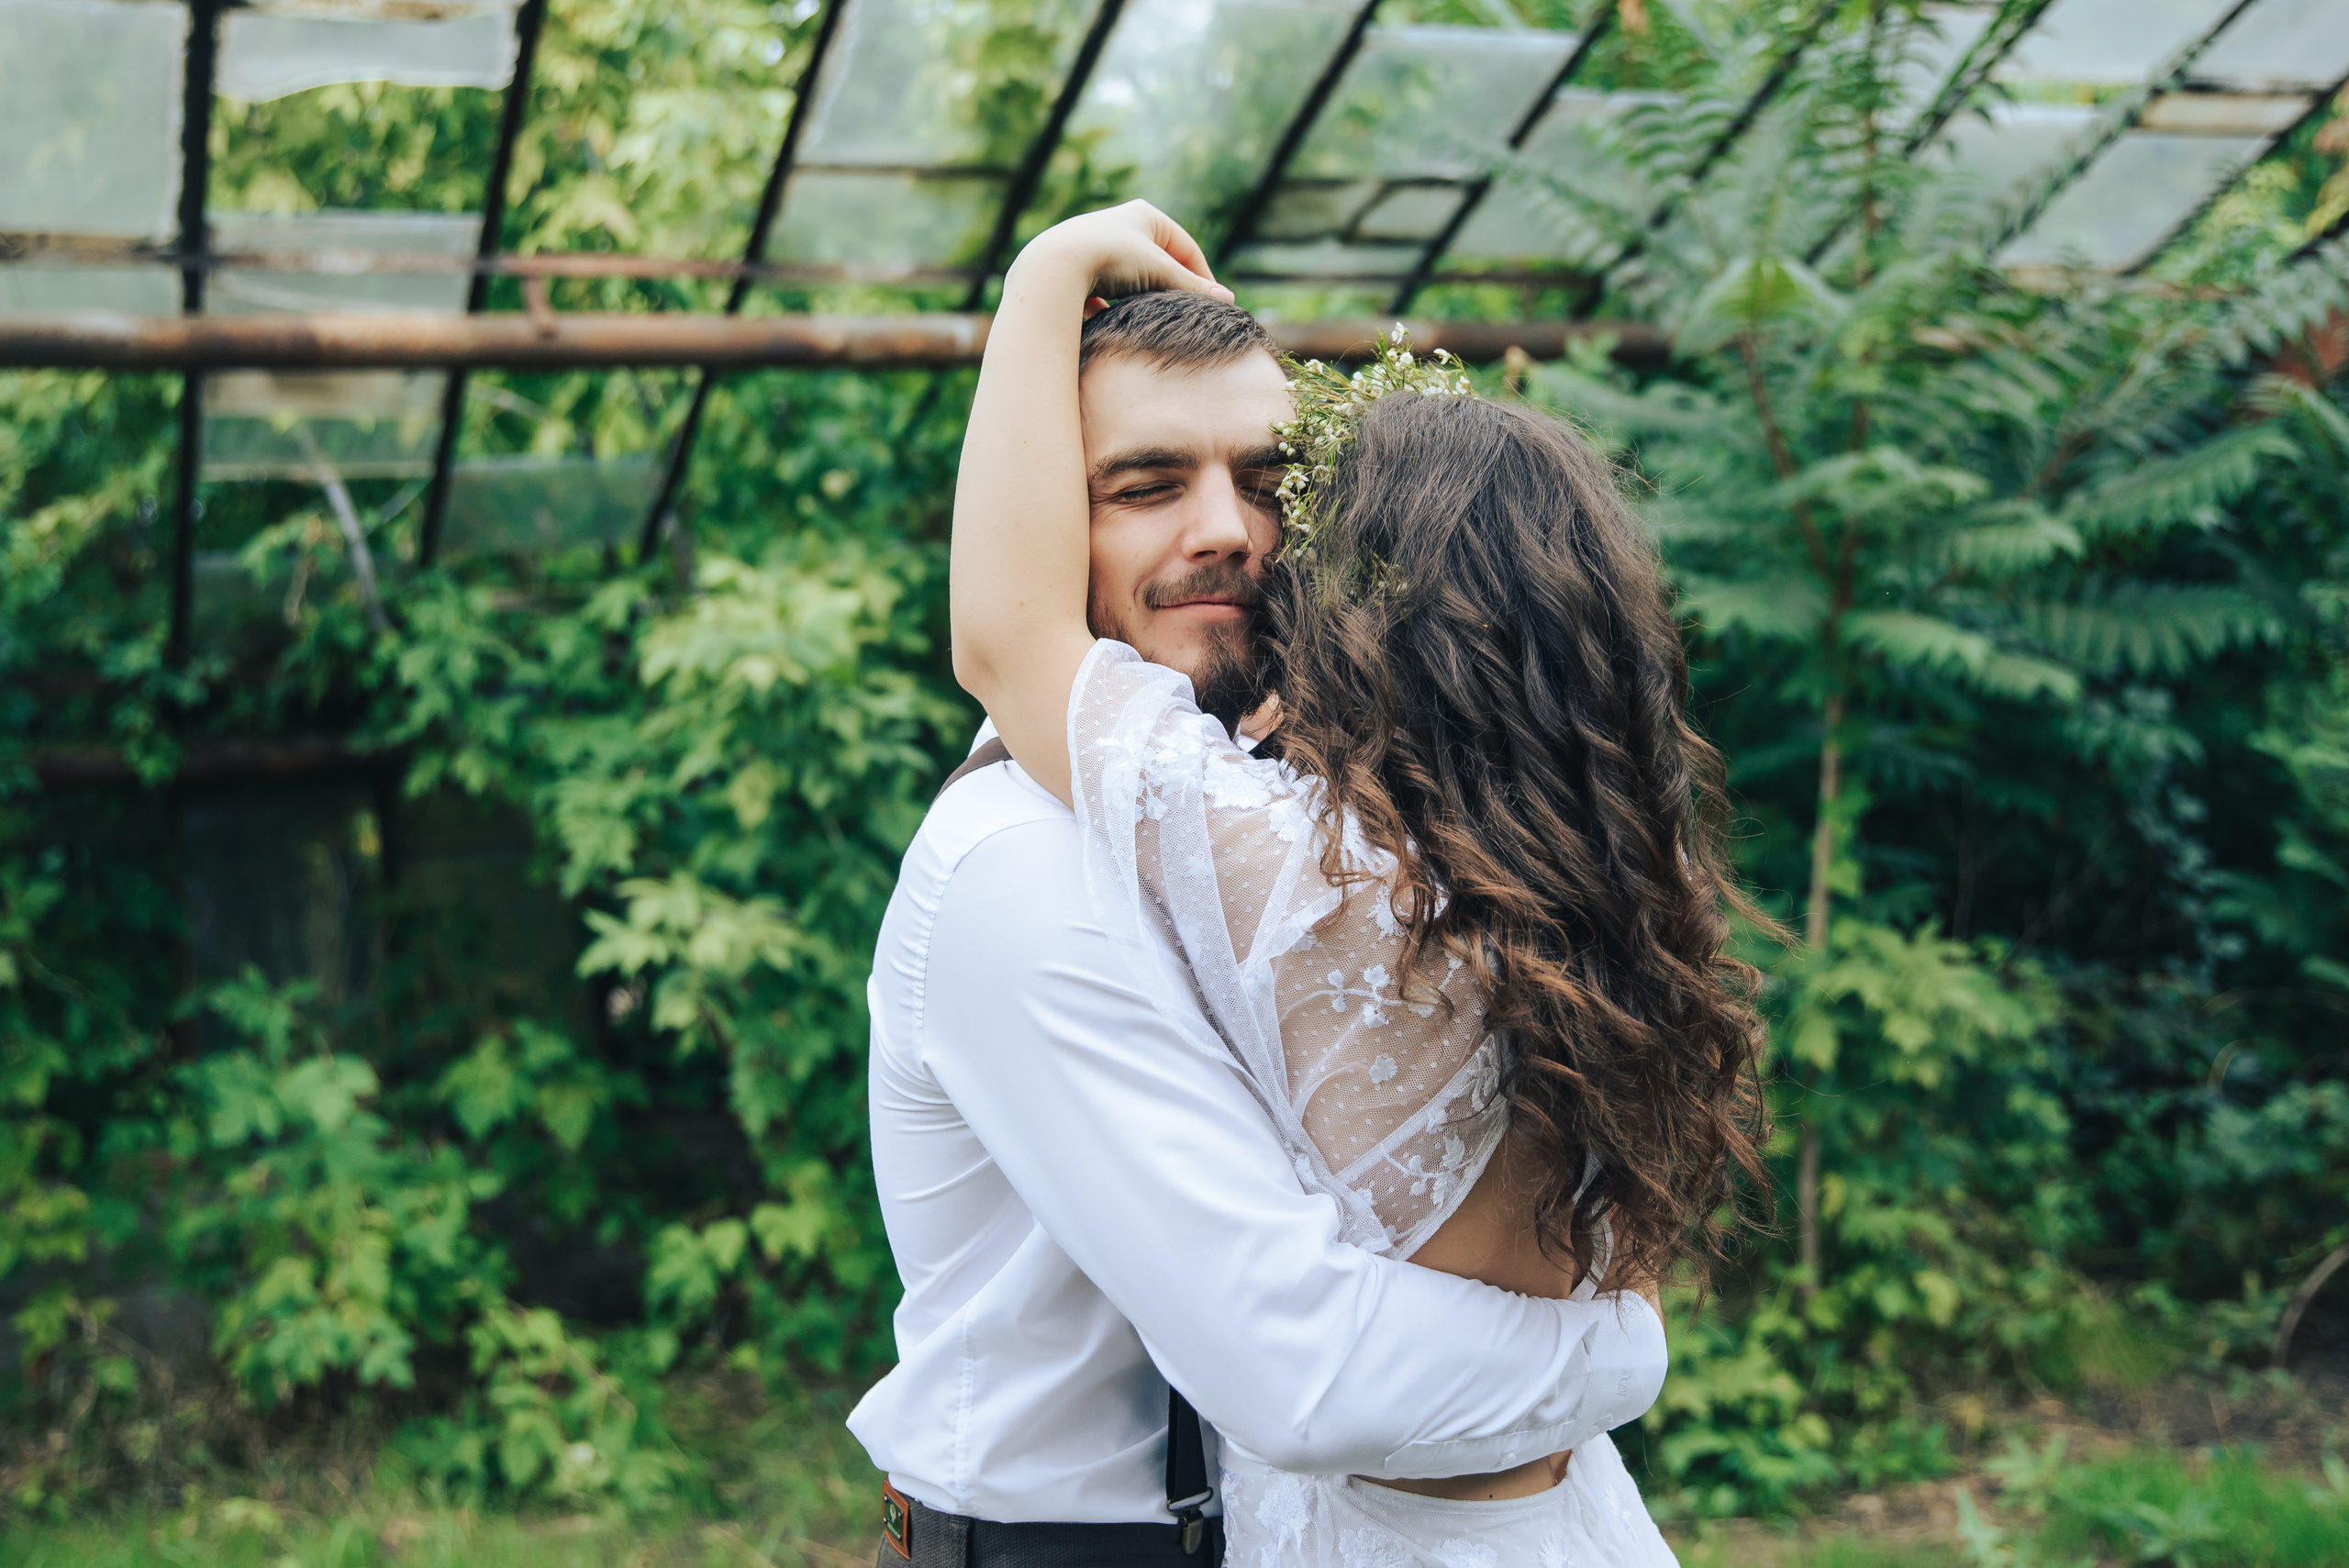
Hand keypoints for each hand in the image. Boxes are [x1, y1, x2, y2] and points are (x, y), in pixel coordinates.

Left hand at [1012, 201, 1232, 308]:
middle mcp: (1118, 224)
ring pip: (1130, 279)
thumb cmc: (1110, 260)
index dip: (1203, 278)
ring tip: (1151, 323)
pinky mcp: (1073, 270)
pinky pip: (1102, 292)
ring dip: (1142, 300)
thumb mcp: (1158, 273)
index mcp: (1144, 215)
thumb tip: (1227, 301)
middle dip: (1170, 290)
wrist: (1052, 268)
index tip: (1213, 307)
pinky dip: (1112, 308)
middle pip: (1158, 264)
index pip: (1186, 249)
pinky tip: (1115, 325)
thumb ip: (1191, 288)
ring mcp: (1094, 246)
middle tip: (1185, 317)